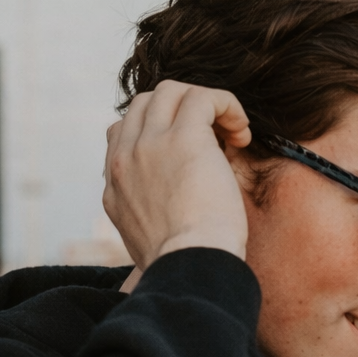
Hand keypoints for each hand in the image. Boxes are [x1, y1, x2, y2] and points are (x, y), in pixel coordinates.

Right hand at [103, 81, 253, 281]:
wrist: (190, 265)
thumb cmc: (182, 265)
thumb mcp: (145, 245)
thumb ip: (147, 223)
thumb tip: (159, 232)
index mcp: (114, 185)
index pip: (123, 132)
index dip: (158, 131)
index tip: (188, 153)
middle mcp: (125, 158)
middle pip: (146, 104)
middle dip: (181, 111)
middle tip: (215, 139)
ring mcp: (150, 144)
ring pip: (172, 91)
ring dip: (205, 104)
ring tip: (232, 133)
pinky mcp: (184, 137)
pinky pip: (204, 98)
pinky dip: (227, 106)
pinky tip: (243, 134)